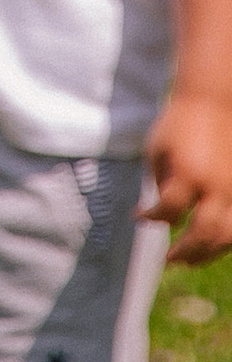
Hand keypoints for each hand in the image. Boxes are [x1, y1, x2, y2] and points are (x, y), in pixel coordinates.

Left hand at [143, 91, 231, 260]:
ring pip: (228, 235)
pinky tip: (213, 243)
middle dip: (184, 251)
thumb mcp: (158, 149)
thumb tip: (164, 218)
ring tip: (192, 260)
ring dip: (209, 253)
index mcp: (188, 174)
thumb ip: (159, 184)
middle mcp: (215, 186)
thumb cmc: (179, 123)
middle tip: (169, 259)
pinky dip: (226, 239)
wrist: (212, 101)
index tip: (139, 216)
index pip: (168, 211)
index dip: (150, 218)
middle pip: (203, 233)